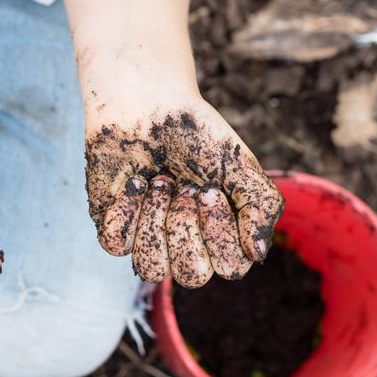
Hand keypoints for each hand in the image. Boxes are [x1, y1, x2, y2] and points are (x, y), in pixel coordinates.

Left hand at [84, 95, 282, 286]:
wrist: (149, 103)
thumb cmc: (198, 136)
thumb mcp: (241, 167)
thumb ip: (261, 208)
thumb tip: (256, 254)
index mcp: (221, 238)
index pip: (229, 268)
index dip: (219, 231)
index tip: (210, 187)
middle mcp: (185, 246)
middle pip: (191, 274)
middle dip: (186, 224)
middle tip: (184, 186)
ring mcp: (148, 240)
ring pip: (151, 268)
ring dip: (155, 219)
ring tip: (159, 182)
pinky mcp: (115, 226)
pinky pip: (115, 244)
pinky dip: (126, 209)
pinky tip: (134, 181)